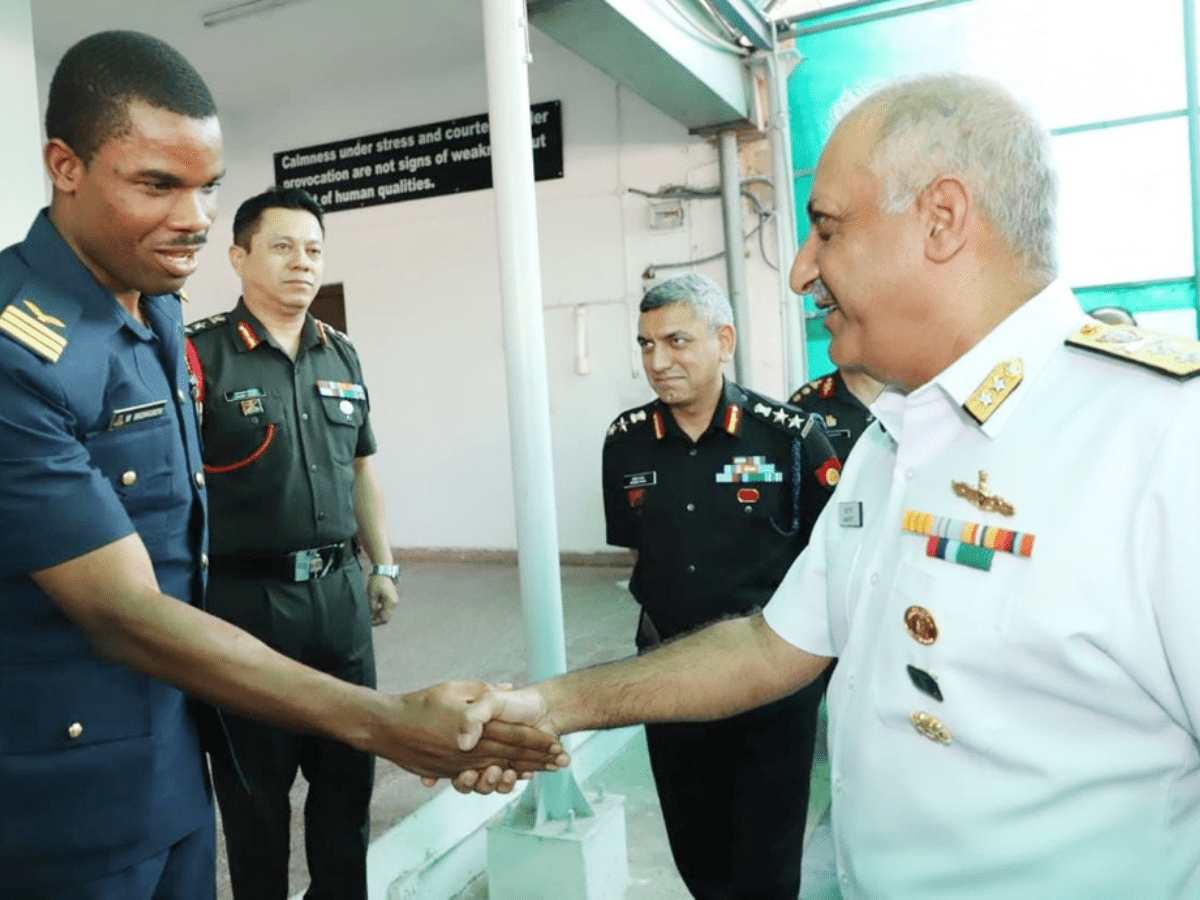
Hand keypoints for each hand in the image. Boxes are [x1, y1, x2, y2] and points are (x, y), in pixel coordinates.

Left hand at [367, 574, 398, 624]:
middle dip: (377, 620)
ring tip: (370, 614)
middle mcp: (394, 603)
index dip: (376, 622)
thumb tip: (371, 617)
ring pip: (387, 613)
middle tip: (368, 620)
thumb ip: (372, 607)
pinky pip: (387, 608)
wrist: (383, 572)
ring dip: (379, 615)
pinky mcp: (392, 599)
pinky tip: (374, 609)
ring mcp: (394, 601)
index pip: (384, 618)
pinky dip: (381, 611)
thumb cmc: (376, 582)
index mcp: (390, 602)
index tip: (368, 623)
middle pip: (386, 617)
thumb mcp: (372, 595)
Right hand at [374, 681, 567, 787]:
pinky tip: (508, 779)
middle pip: (512, 755)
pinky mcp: (449, 773)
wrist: (387, 727)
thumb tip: (507, 687)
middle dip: (539, 759)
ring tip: (540, 773)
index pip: (515, 735)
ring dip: (521, 772)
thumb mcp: (453, 688)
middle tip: (561, 762)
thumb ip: (482, 690)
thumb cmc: (420, 703)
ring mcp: (460, 764)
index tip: (558, 744)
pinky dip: (497, 779)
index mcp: (475, 725)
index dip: (538, 741)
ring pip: (498, 770)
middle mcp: (470, 749)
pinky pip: (479, 778)